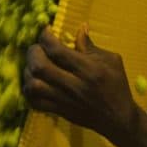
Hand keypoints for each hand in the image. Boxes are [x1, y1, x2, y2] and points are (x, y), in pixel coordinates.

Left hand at [23, 25, 138, 140]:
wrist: (118, 118)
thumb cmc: (116, 86)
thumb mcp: (111, 61)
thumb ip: (91, 46)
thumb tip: (80, 27)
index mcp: (87, 69)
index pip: (57, 50)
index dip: (46, 37)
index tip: (47, 30)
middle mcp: (73, 85)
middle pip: (39, 67)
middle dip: (33, 52)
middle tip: (38, 48)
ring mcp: (63, 100)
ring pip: (33, 86)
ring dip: (28, 72)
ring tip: (34, 65)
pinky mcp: (58, 111)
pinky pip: (34, 102)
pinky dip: (29, 91)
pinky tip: (35, 82)